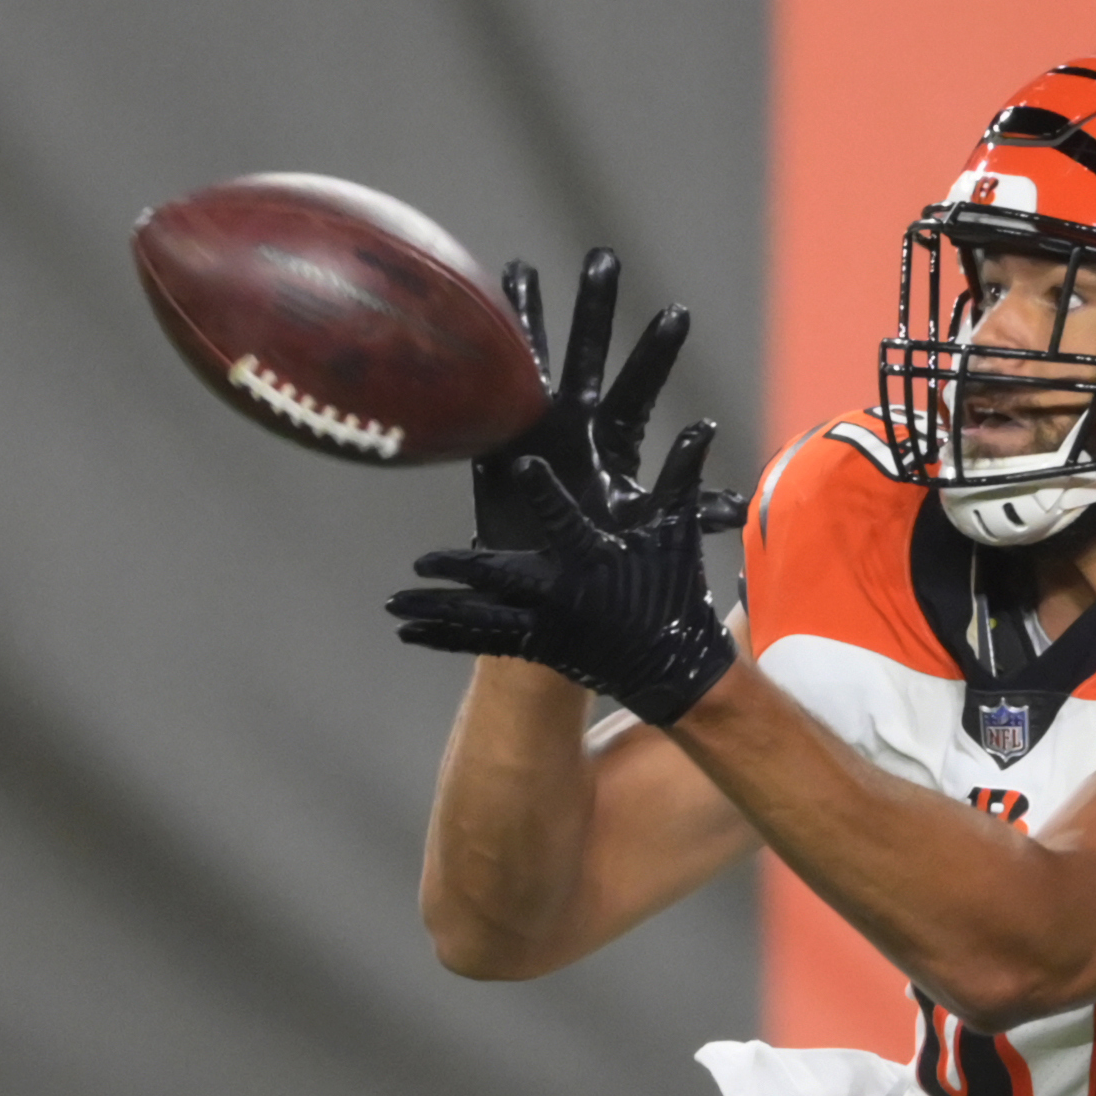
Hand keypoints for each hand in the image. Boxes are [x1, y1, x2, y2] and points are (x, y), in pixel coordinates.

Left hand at [390, 424, 735, 724]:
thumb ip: (678, 479)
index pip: (567, 518)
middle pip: (499, 577)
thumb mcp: (676, 533)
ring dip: (435, 610)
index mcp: (593, 559)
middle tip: (421, 562)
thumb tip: (701, 428)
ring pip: (481, 617)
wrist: (676, 668)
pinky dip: (444, 637)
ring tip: (394, 605)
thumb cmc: (675, 594)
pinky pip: (482, 642)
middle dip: (458, 567)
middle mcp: (562, 594)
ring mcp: (546, 626)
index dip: (547, 492)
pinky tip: (411, 633)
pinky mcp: (539, 648)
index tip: (525, 468)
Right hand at [477, 250, 740, 546]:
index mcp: (615, 438)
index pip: (638, 385)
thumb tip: (738, 511)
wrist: (543, 579)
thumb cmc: (599, 553)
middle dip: (595, 309)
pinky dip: (486, 354)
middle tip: (604, 257)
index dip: (655, 352)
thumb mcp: (645, 528)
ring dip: (530, 314)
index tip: (676, 311)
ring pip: (535, 357)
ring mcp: (536, 420)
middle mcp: (578, 419)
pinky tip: (476, 316)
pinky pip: (491, 385)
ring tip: (523, 268)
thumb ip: (685, 510)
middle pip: (589, 353)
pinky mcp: (498, 435)